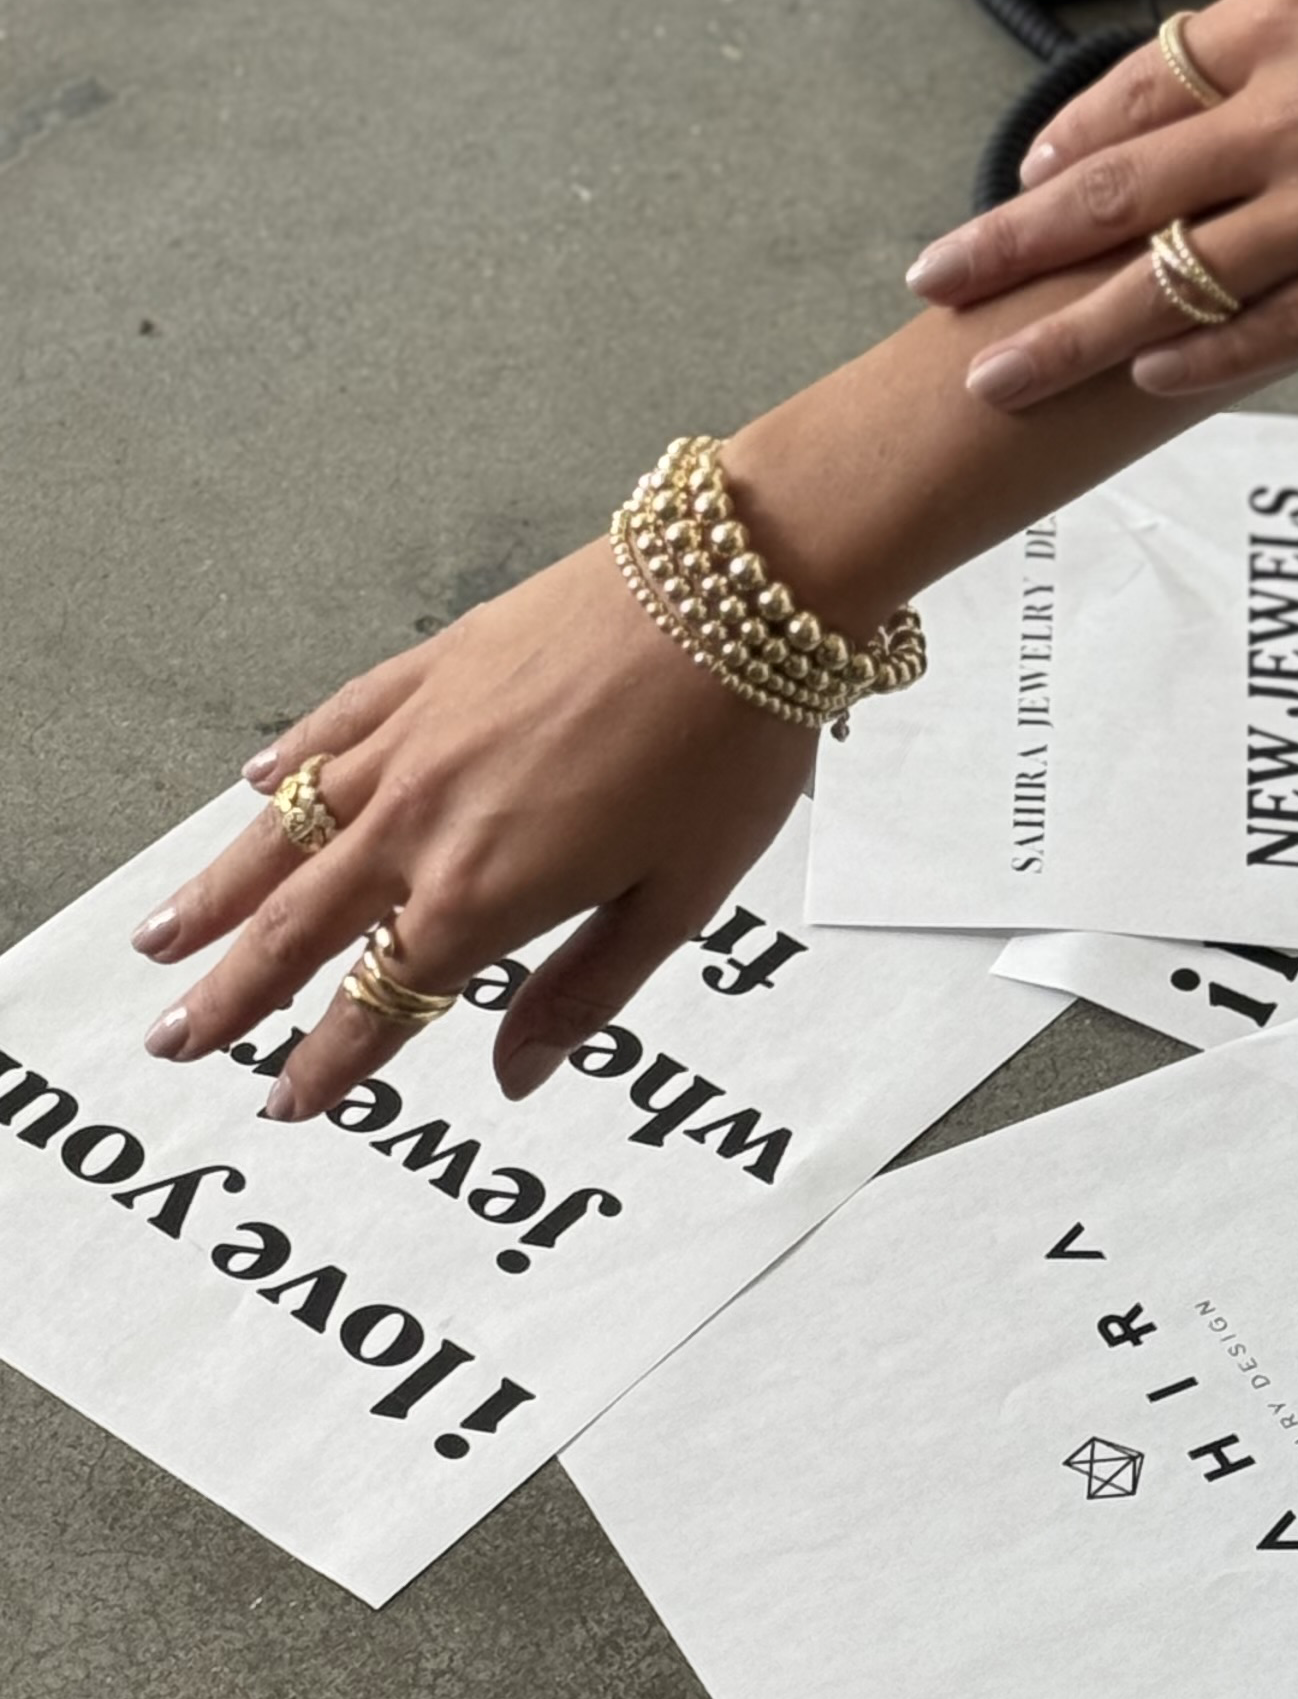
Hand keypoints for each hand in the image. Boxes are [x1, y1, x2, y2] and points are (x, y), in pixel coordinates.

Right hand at [130, 542, 815, 1118]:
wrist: (736, 596)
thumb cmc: (726, 751)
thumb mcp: (677, 899)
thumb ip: (584, 991)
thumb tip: (515, 1075)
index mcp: (485, 893)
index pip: (382, 1000)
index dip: (327, 1062)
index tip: (285, 1102)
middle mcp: (424, 820)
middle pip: (302, 925)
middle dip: (233, 993)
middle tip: (172, 1039)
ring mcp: (417, 735)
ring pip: (288, 827)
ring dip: (219, 888)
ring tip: (159, 936)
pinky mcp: (433, 664)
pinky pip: (334, 722)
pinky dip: (285, 761)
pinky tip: (253, 782)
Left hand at [905, 0, 1297, 404]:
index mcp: (1295, 20)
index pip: (1139, 90)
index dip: (1066, 141)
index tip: (1016, 177)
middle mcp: (1293, 122)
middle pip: (1117, 197)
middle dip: (1010, 248)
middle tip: (935, 284)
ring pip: (1172, 286)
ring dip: (1070, 335)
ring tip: (992, 378)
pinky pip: (1278, 333)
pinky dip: (1207, 361)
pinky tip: (1146, 383)